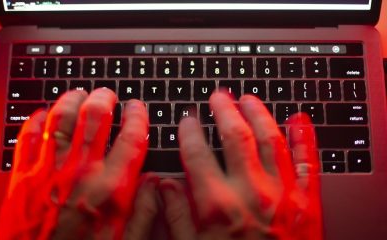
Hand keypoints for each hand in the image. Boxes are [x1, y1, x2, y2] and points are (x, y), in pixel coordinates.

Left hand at [0, 89, 155, 238]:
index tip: (137, 108)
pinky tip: (44, 115)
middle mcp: (81, 171)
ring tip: (79, 94)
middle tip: (108, 94)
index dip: (138, 116)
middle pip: (95, 117)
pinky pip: (29, 134)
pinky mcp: (23, 174)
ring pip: (62, 117)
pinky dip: (38, 119)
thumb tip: (156, 184)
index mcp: (110, 188)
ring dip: (72, 99)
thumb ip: (144, 211)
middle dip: (104, 98)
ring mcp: (50, 168)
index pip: (131, 137)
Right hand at [160, 91, 322, 239]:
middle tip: (218, 96)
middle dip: (224, 109)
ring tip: (249, 99)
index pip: (196, 152)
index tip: (187, 120)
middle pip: (235, 135)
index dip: (189, 130)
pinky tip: (299, 119)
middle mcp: (250, 193)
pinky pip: (308, 161)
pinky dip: (305, 137)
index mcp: (217, 206)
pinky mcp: (307, 202)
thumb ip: (176, 215)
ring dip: (259, 113)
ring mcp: (282, 194)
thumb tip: (161, 186)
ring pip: (270, 139)